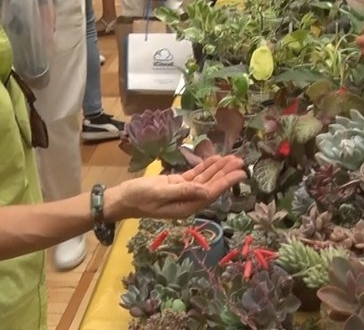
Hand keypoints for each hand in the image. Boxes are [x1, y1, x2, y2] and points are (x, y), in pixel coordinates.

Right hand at [119, 155, 247, 219]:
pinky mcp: (177, 184)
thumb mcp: (160, 193)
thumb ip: (184, 191)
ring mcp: (184, 192)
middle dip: (226, 173)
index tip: (240, 173)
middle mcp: (189, 200)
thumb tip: (205, 191)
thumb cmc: (139, 197)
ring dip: (218, 168)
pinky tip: (214, 159)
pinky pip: (195, 175)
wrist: (122, 198)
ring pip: (205, 178)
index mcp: (187, 206)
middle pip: (212, 185)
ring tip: (232, 157)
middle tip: (241, 160)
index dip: (227, 182)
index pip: (211, 192)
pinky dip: (205, 166)